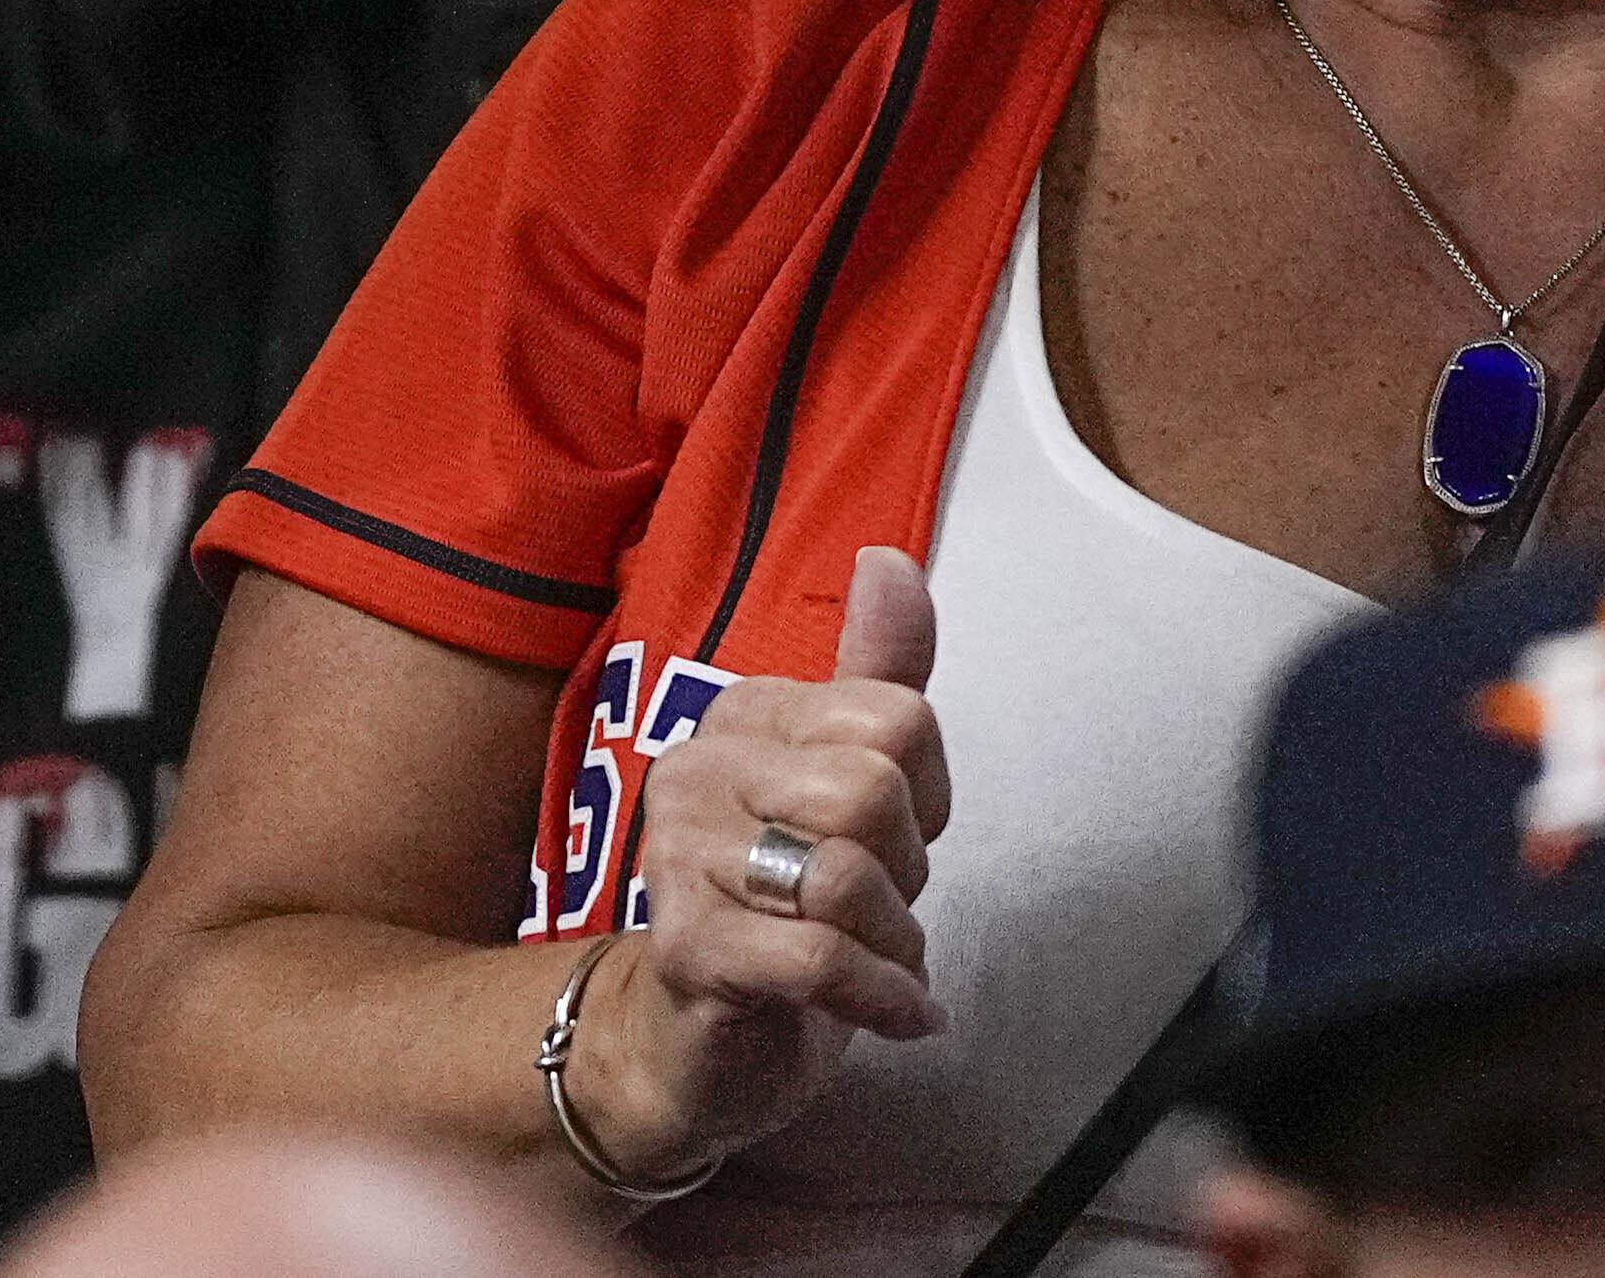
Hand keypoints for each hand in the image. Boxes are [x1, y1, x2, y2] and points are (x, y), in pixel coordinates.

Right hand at [576, 545, 946, 1186]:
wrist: (693, 1043)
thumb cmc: (782, 910)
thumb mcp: (846, 786)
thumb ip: (879, 677)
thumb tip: (890, 561)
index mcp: (744, 713)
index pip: (899, 721)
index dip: (926, 800)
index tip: (893, 842)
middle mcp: (697, 765)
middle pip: (872, 792)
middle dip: (904, 873)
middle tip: (876, 911)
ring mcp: (678, 854)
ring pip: (845, 876)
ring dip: (893, 944)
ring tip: (872, 961)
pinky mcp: (685, 945)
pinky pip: (820, 957)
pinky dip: (882, 997)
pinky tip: (897, 1013)